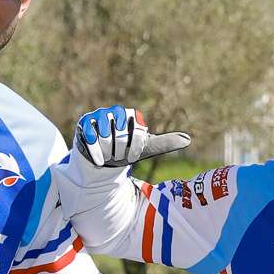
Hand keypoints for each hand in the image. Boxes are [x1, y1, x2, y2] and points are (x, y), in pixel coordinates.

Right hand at [73, 105, 190, 173]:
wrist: (105, 159)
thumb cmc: (127, 150)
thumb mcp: (147, 148)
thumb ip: (165, 142)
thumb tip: (188, 140)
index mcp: (131, 115)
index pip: (134, 127)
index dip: (134, 145)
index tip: (133, 156)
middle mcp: (114, 112)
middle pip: (118, 132)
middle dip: (120, 149)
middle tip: (119, 157)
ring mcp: (98, 116)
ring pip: (104, 134)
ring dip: (108, 150)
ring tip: (109, 155)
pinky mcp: (85, 124)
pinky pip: (90, 136)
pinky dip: (96, 151)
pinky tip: (100, 161)